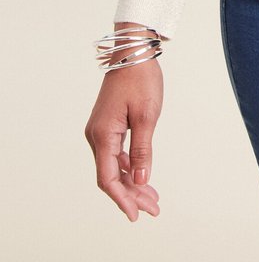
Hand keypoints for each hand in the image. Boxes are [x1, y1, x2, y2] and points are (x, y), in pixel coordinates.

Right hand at [84, 48, 162, 221]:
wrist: (133, 52)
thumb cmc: (141, 79)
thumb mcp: (147, 116)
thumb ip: (142, 150)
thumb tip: (140, 179)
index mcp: (102, 135)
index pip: (108, 179)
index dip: (122, 199)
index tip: (136, 214)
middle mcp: (96, 136)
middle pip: (111, 176)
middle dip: (132, 194)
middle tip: (153, 209)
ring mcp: (100, 131)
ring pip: (114, 166)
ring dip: (132, 182)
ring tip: (152, 199)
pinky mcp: (107, 125)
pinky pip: (116, 154)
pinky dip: (129, 167)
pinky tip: (143, 177)